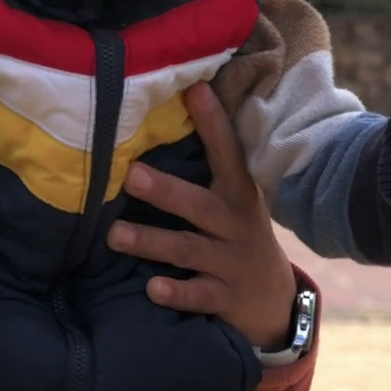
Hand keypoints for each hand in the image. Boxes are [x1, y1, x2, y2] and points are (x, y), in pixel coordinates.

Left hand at [105, 83, 299, 350]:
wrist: (275, 301)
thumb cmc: (239, 235)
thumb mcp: (236, 200)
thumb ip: (211, 166)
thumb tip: (177, 107)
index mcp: (238, 193)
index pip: (227, 152)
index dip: (213, 122)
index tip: (194, 89)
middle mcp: (236, 224)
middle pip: (199, 205)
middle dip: (166, 190)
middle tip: (131, 176)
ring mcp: (232, 262)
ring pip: (188, 249)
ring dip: (151, 242)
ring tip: (115, 235)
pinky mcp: (226, 299)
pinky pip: (199, 296)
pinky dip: (176, 293)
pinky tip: (152, 288)